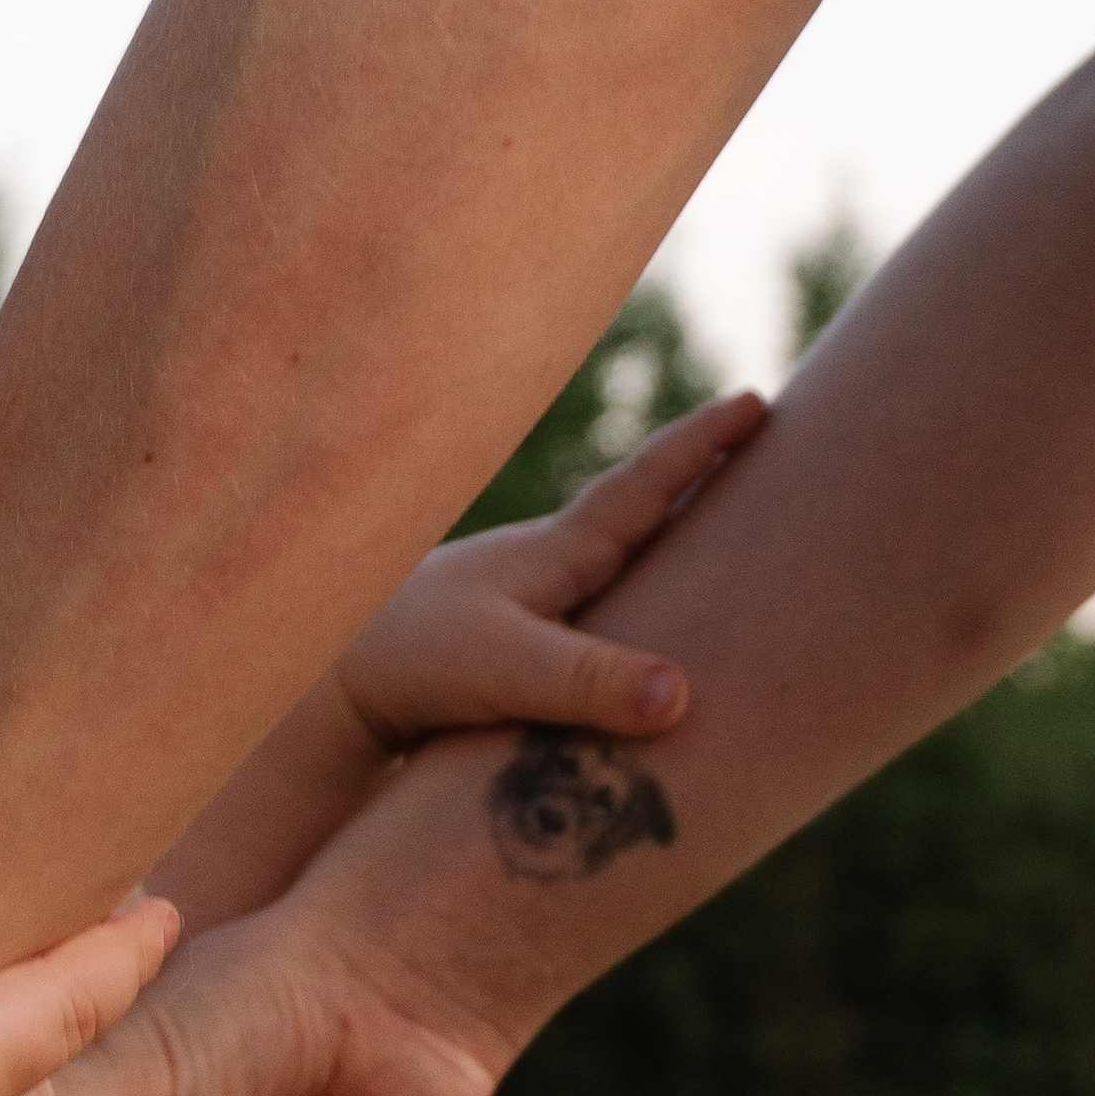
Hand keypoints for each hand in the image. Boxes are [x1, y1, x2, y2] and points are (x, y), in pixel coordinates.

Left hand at [337, 393, 764, 752]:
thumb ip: (589, 683)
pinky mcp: (514, 652)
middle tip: (767, 434)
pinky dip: (639, 611)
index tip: (757, 400)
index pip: (644, 486)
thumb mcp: (506, 668)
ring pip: (622, 567)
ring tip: (736, 532)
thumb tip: (680, 695)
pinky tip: (653, 627)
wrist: (327, 689)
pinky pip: (598, 622)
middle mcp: (548, 568)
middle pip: (644, 513)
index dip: (702, 446)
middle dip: (705, 479)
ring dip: (673, 544)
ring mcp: (530, 605)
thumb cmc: (412, 663)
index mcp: (557, 553)